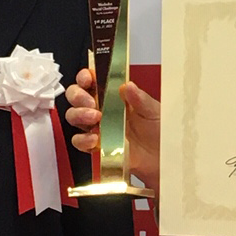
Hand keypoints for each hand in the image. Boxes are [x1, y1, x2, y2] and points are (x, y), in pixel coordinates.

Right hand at [63, 69, 162, 196]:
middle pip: (76, 96)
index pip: (92, 80)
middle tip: (91, 102)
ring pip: (73, 116)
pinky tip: (95, 139)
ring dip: (79, 115)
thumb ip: (140, 99)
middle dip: (78, 95)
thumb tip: (127, 86)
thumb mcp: (154, 111)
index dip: (85, 76)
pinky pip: (79, 141)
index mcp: (114, 95)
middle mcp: (102, 109)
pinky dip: (83, 139)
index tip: (87, 78)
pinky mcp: (96, 146)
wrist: (161, 158)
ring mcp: (97, 127)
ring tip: (95, 118)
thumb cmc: (158, 132)